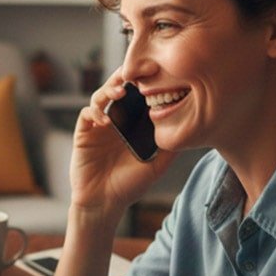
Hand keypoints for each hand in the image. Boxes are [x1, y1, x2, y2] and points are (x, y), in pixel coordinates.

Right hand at [70, 69, 176, 219]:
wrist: (104, 202)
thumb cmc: (129, 185)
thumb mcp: (156, 165)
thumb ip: (170, 148)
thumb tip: (191, 129)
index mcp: (132, 124)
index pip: (137, 96)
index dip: (143, 83)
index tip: (156, 74)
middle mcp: (115, 120)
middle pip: (117, 89)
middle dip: (125, 78)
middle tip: (136, 73)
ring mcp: (98, 125)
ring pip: (100, 96)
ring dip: (109, 90)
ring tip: (121, 92)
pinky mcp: (83, 133)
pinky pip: (87, 114)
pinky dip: (96, 112)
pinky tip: (106, 121)